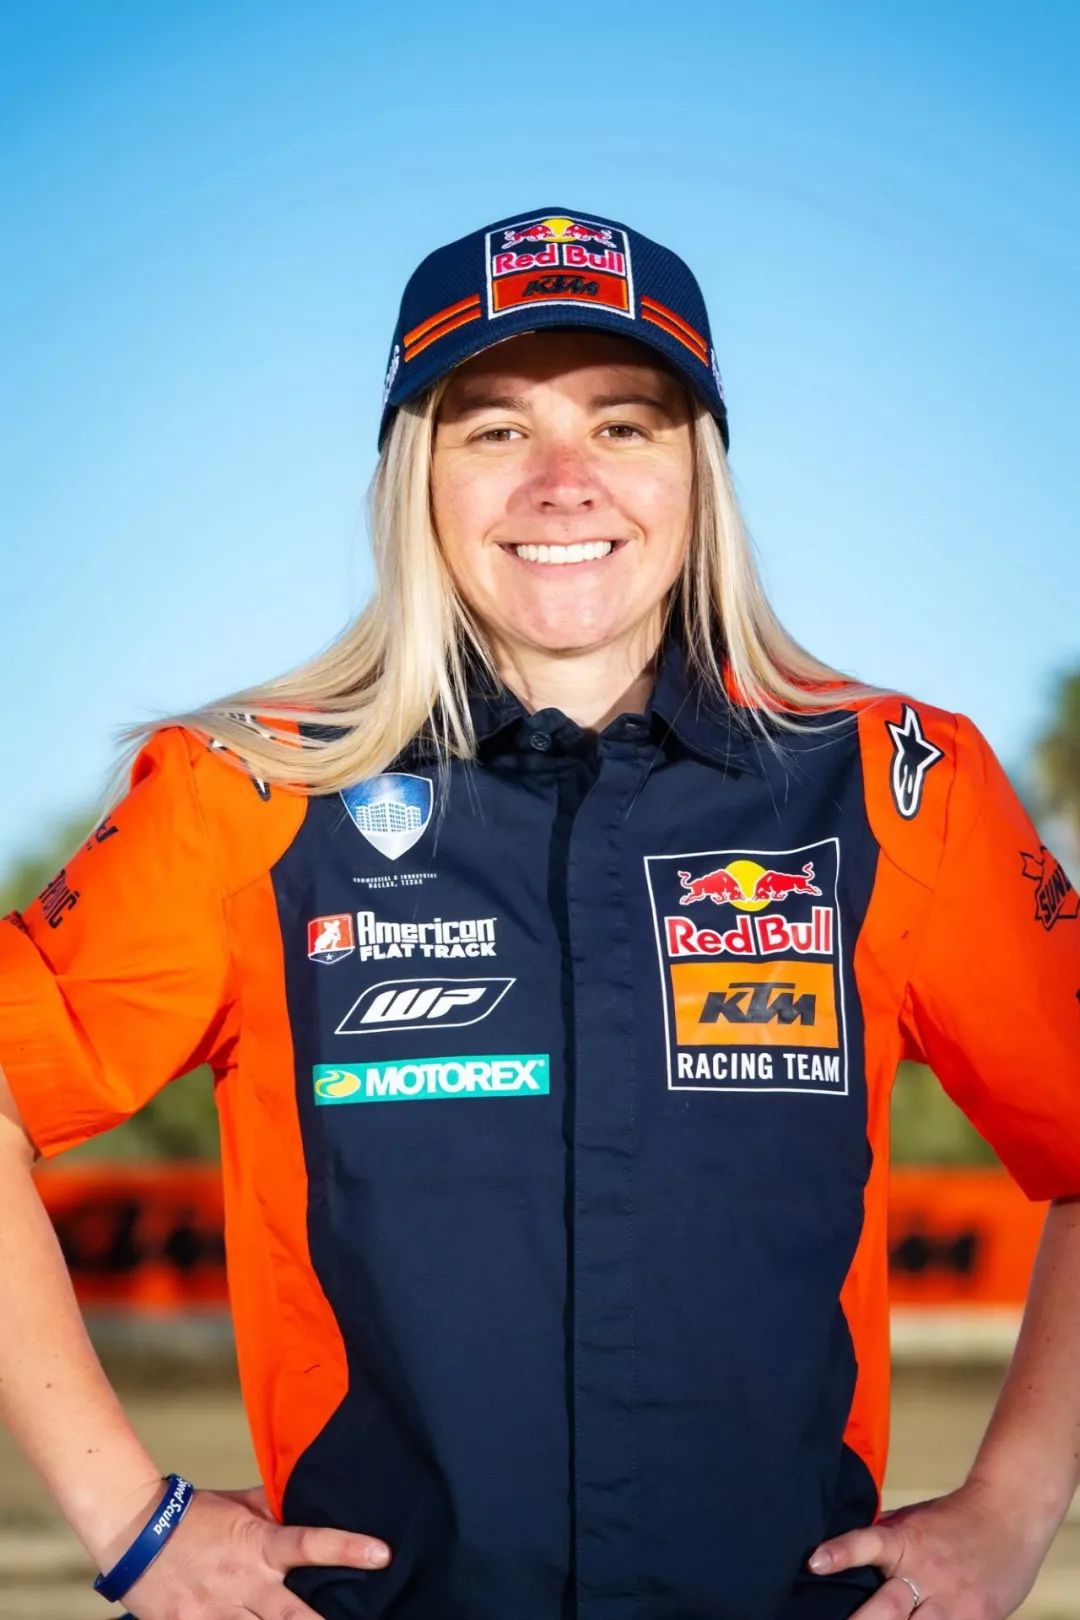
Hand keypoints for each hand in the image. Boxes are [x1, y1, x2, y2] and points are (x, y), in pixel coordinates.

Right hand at [116, 1481, 391, 1617]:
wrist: (136, 1532)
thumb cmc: (195, 1515)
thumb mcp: (240, 1504)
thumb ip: (276, 1507)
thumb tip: (310, 1498)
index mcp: (257, 1544)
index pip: (309, 1544)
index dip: (346, 1549)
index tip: (381, 1554)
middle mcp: (242, 1581)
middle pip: (291, 1613)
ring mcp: (216, 1612)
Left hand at [805, 1477, 1056, 1617]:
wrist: (1010, 1515)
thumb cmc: (953, 1519)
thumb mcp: (912, 1523)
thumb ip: (884, 1544)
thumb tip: (841, 1560)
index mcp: (905, 1541)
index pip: (867, 1544)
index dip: (840, 1554)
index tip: (814, 1562)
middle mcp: (926, 1572)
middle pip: (887, 1608)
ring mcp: (953, 1601)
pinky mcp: (977, 1619)